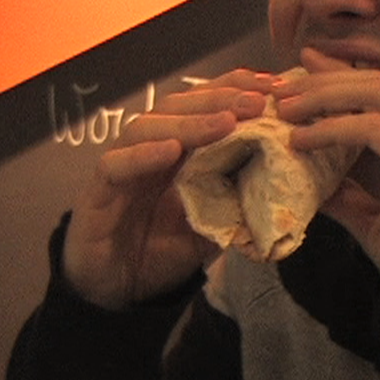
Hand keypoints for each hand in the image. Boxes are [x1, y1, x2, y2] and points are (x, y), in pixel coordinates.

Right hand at [62, 70, 273, 308]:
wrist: (118, 293)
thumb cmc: (160, 252)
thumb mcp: (210, 226)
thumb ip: (236, 201)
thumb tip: (282, 182)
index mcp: (175, 152)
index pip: (202, 106)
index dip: (234, 89)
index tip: (273, 86)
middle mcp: (146, 150)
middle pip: (177, 106)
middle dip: (219, 99)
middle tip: (257, 101)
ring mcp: (120, 167)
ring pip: (147, 127)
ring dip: (189, 121)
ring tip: (226, 122)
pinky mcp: (97, 192)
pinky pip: (116, 165)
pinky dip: (143, 155)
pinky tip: (172, 151)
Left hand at [274, 48, 379, 272]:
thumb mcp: (374, 220)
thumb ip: (346, 196)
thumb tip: (308, 184)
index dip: (340, 75)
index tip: (300, 70)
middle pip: (376, 83)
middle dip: (325, 78)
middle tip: (280, 89)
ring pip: (376, 94)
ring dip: (324, 95)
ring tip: (284, 109)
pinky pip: (375, 129)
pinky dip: (333, 129)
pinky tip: (302, 140)